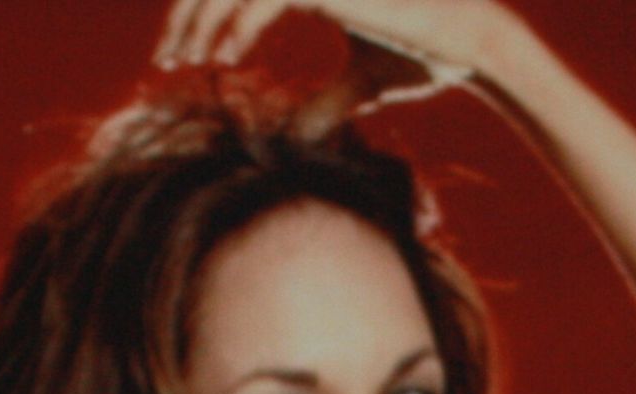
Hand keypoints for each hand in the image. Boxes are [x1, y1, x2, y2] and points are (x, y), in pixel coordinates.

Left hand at [155, 0, 519, 80]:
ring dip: (199, 19)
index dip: (203, 18)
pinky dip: (234, 27)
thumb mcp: (365, 84)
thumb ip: (329, 101)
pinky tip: (224, 56)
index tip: (185, 58)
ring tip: (186, 59)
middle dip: (187, 16)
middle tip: (167, 60)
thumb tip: (299, 136)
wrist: (468, 44)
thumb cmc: (425, 58)